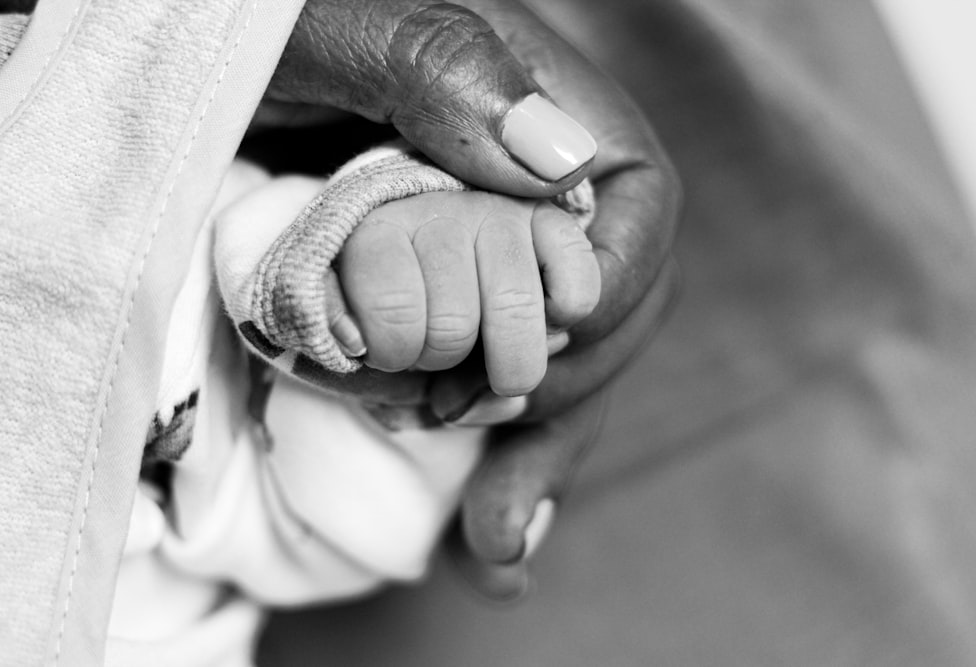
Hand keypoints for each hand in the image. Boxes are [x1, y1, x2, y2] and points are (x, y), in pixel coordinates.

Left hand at [265, 0, 680, 597]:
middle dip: (563, 383)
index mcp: (539, 106)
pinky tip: (488, 538)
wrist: (211, 73)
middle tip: (475, 425)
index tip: (541, 334)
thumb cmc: (272, 29)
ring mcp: (499, 253)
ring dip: (538, 453)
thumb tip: (557, 163)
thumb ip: (442, 68)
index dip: (606, 280)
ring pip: (561, 358)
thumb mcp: (340, 29)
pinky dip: (499, 458)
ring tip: (496, 542)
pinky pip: (501, 381)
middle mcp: (535, 190)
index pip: (636, 202)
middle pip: (611, 298)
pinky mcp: (456, 303)